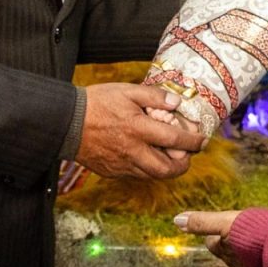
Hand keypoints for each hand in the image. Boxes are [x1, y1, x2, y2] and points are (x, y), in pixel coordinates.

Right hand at [76, 84, 205, 179]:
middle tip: (187, 156)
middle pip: (167, 169)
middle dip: (183, 165)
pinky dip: (147, 168)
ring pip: (152, 175)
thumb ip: (154, 96)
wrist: (65, 122)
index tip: (202, 140)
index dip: (193, 141)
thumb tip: (177, 103)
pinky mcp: (112, 171)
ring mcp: (121, 164)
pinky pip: (136, 174)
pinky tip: (146, 155)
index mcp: (138, 129)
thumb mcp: (126, 91)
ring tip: (169, 156)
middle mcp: (132, 151)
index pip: (175, 140)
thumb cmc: (96, 102)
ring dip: (166, 168)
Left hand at [175, 210, 259, 266]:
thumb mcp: (224, 221)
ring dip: (246, 247)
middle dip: (231, 241)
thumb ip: (201, 221)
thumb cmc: (253, 232)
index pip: (211, 242)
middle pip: (226, 250)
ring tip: (254, 236)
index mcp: (222, 250)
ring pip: (242, 256)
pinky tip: (266, 246)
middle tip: (241, 230)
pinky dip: (259, 253)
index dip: (217, 233)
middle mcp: (234, 263)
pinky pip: (258, 260)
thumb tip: (177, 220)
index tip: (225, 225)